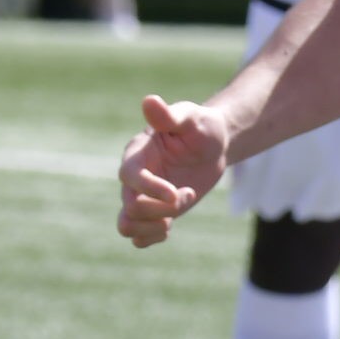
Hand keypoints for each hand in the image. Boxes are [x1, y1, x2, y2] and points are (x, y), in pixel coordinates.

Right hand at [118, 94, 227, 246]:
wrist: (212, 144)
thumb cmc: (201, 126)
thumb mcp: (190, 118)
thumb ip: (169, 115)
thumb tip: (150, 100)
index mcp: (137, 155)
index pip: (129, 177)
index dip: (150, 189)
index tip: (177, 193)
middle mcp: (134, 178)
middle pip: (129, 207)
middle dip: (160, 209)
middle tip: (188, 194)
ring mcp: (143, 196)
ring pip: (127, 225)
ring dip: (151, 228)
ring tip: (175, 216)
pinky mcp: (155, 211)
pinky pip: (138, 236)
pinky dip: (151, 238)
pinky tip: (171, 226)